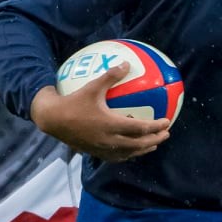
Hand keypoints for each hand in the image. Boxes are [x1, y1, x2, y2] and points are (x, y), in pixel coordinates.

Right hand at [30, 68, 170, 162]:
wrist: (53, 120)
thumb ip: (110, 76)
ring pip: (129, 153)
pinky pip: (117, 157)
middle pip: (139, 145)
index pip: (141, 128)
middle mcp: (110, 140)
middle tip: (165, 134)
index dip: (156, 126)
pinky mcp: (96, 153)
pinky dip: (129, 154)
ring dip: (144, 149)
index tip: (167, 122)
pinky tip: (131, 150)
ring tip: (153, 145)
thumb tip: (126, 64)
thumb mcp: (92, 87)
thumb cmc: (73, 102)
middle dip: (155, 140)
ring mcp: (103, 149)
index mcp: (111, 125)